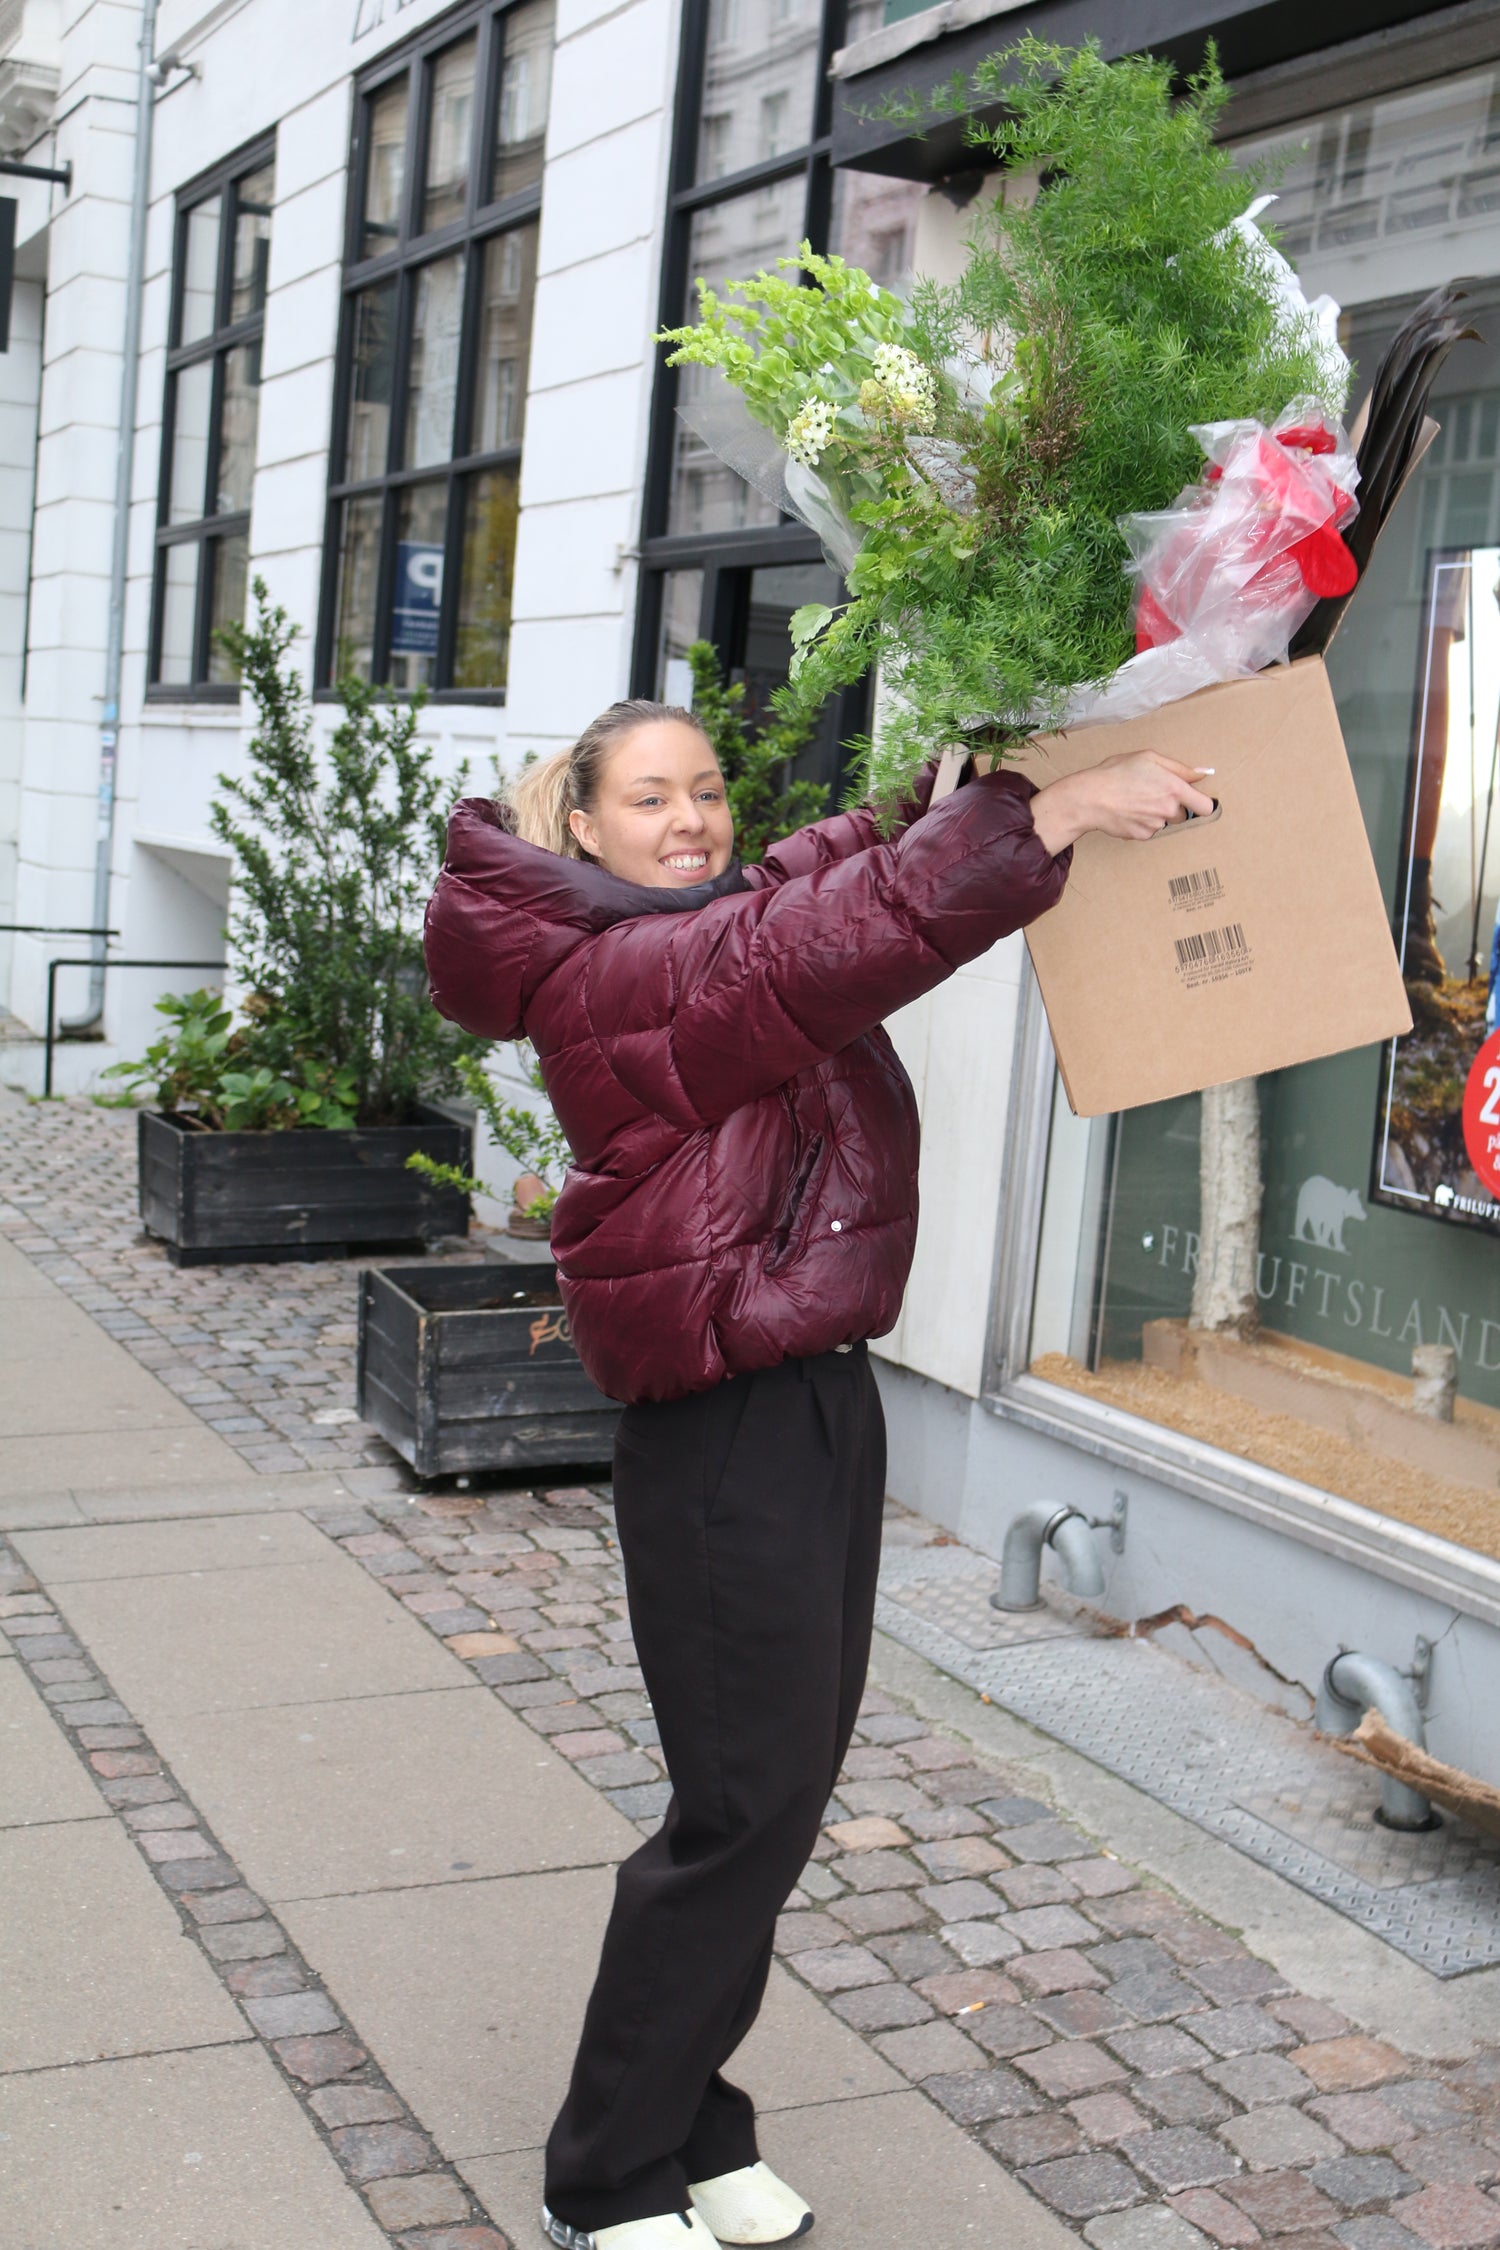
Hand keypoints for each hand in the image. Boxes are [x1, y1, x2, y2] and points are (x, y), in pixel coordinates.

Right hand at [1030, 752, 1216, 853]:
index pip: (1205, 807)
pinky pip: (1150, 830)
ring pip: (1165, 822)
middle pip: (1183, 814)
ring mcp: (1156, 825)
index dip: (1203, 804)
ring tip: (1137, 801)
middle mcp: (1168, 809)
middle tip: (1152, 794)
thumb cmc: (1117, 772)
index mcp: (1174, 788)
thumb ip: (1180, 768)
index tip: (1197, 802)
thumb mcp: (1149, 758)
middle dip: (1173, 806)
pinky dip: (1143, 823)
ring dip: (1157, 815)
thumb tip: (1203, 774)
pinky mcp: (1142, 836)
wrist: (1090, 797)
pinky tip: (1129, 812)